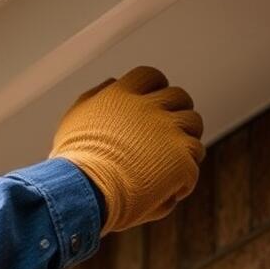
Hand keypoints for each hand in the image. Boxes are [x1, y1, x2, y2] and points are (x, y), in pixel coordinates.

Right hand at [49, 66, 204, 234]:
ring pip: (193, 124)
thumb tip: (113, 82)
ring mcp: (168, 132)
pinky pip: (194, 158)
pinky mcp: (181, 159)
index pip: (150, 76)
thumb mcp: (75, 119)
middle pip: (179, 97)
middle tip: (167, 133)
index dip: (156, 89)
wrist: (85, 192)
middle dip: (176, 111)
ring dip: (185, 139)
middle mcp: (148, 107)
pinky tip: (168, 188)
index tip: (154, 103)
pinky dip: (184, 174)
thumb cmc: (75, 162)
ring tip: (169, 161)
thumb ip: (97, 96)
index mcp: (121, 95)